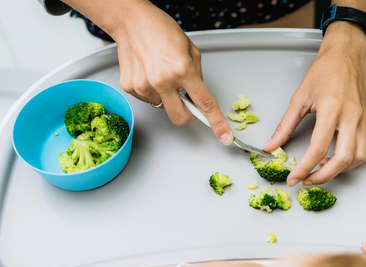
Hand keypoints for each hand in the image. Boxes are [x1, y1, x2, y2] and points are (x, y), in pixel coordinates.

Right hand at [111, 1, 233, 144]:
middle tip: (186, 99)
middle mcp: (162, 81)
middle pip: (181, 118)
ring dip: (167, 98)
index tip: (225, 137)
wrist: (130, 21)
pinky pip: (148, 100)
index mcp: (182, 70)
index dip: (217, 123)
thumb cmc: (160, 30)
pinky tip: (149, 74)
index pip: (205, 104)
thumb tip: (198, 99)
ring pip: (163, 108)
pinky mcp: (131, 88)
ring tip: (161, 74)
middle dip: (187, 113)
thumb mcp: (190, 51)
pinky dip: (153, 92)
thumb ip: (197, 77)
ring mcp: (145, 86)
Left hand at [263, 21, 365, 185]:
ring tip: (324, 167)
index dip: (303, 169)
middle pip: (342, 159)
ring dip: (342, 169)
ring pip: (360, 156)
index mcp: (331, 109)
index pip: (317, 149)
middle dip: (323, 176)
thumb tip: (272, 146)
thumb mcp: (299, 98)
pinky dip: (361, 155)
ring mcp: (364, 118)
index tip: (294, 178)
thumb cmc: (325, 70)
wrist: (346, 52)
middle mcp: (351, 115)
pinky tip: (347, 156)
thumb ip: (285, 125)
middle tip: (308, 180)